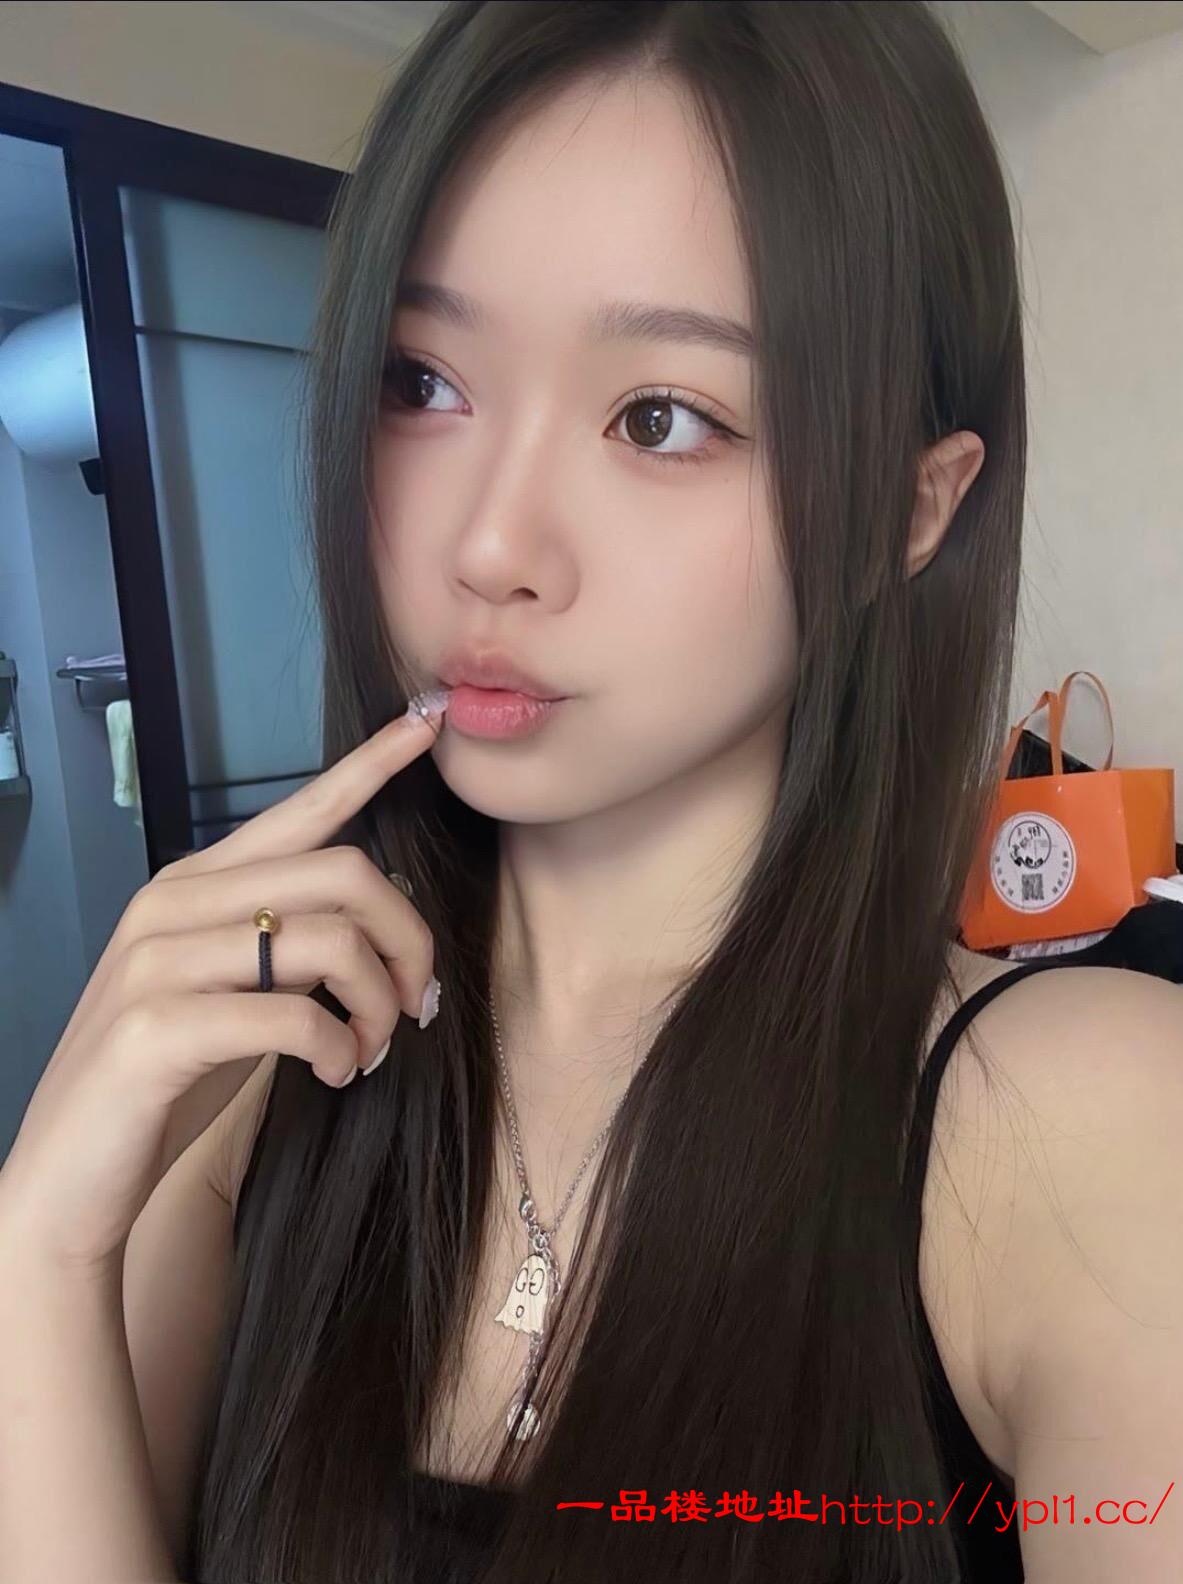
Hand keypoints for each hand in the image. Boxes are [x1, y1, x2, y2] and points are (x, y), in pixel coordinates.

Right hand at [0, 696, 448, 1273]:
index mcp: (194, 884)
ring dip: (379, 1005)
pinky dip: (337, 1049)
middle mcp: (173, 903)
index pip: (300, 810)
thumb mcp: (229, 992)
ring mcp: (158, 961)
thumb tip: (383, 926)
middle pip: (344, 874)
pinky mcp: (157, 1028)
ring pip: (330, 942)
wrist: (68, 1181)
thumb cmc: (165, 1084)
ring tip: (370, 1050)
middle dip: (408, 938)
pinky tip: (335, 1074)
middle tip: (416, 1004)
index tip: (427, 725)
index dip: (370, 766)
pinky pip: (293, 1015)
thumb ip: (285, 943)